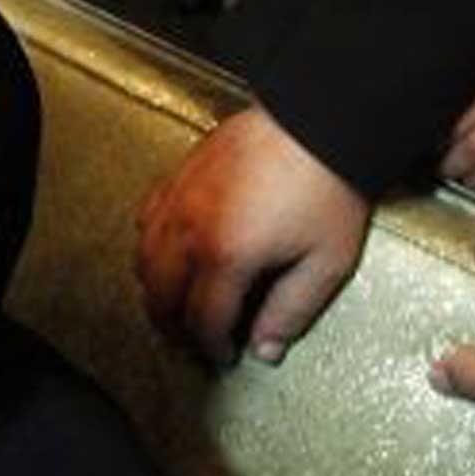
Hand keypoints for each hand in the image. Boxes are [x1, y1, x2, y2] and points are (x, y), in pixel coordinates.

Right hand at [136, 106, 369, 366]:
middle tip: (196, 337)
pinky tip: (171, 250)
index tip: (225, 357)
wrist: (322, 119)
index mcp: (227, 257)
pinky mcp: (179, 174)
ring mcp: (179, 200)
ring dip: (157, 289)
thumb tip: (264, 351)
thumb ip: (291, 311)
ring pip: (144, 259)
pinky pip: (147, 218)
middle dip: (175, 325)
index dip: (212, 347)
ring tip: (177, 300)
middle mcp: (190, 232)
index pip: (203, 320)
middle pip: (160, 296)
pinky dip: (151, 244)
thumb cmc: (330, 189)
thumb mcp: (326, 262)